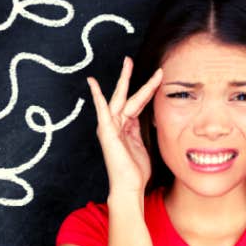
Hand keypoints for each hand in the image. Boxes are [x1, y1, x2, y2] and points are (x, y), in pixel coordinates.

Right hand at [87, 56, 163, 195]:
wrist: (128, 186)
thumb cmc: (135, 170)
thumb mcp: (142, 144)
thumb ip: (139, 129)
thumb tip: (144, 116)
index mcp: (125, 127)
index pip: (135, 103)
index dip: (144, 89)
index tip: (153, 77)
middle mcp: (115, 124)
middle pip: (125, 95)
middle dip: (128, 77)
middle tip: (129, 59)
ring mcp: (110, 127)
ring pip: (119, 98)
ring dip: (124, 80)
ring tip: (127, 62)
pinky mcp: (106, 132)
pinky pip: (102, 110)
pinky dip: (97, 96)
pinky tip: (92, 84)